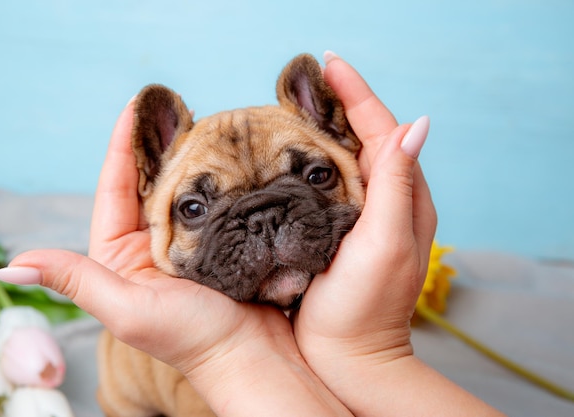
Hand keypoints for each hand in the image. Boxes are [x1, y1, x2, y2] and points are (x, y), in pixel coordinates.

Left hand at [0, 99, 353, 416]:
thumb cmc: (191, 339)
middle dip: (157, 141)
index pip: (115, 188)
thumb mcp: (127, 308)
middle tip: (171, 103)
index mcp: (120, 255)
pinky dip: (221, 174)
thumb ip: (75, 280)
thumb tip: (8, 266)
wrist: (253, 358)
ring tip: (203, 117)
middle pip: (149, 180)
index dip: (121, 146)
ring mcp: (189, 239)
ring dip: (190, 152)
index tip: (133, 105)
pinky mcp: (223, 239)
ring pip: (184, 185)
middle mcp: (151, 243)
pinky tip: (231, 152)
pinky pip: (217, 198)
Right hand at [292, 52, 502, 416]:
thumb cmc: (367, 307)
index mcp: (403, 196)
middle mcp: (385, 200)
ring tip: (297, 101)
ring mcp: (359, 214)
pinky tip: (289, 150)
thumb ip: (399, 186)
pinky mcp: (334, 229)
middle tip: (309, 76)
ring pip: (344, 157)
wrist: (346, 356)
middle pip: (365, 135)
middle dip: (341, 101)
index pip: (382, 129)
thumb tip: (415, 126)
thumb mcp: (387, 243)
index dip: (357, 93)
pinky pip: (324, 182)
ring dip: (324, 125)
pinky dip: (310, 159)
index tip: (329, 64)